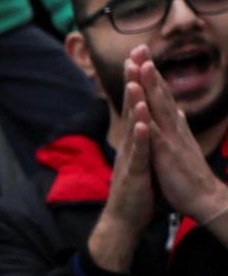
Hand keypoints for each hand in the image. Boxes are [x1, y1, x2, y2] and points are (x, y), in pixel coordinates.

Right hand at [87, 48, 158, 271]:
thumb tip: (149, 120)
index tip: (140, 56)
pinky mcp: (134, 174)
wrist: (126, 220)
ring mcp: (130, 157)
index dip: (139, 79)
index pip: (137, 103)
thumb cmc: (137, 190)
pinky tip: (142, 123)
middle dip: (133, 80)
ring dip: (133, 104)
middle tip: (133, 55)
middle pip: (132, 107)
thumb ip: (146, 138)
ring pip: (132, 127)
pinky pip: (138, 153)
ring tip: (134, 82)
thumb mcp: (144, 158)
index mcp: (135, 139)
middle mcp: (129, 143)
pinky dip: (140, 138)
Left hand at [137, 54, 227, 222]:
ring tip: (142, 65)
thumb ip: (176, 127)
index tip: (141, 56)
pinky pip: (157, 136)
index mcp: (173, 126)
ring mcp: (172, 139)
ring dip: (150, 87)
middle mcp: (174, 128)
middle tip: (140, 48)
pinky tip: (142, 107)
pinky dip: (149, 120)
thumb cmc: (189, 173)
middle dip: (149, 71)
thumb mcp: (181, 145)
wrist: (205, 198)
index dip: (151, 76)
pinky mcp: (168, 155)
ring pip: (159, 108)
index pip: (160, 96)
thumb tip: (176, 110)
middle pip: (160, 94)